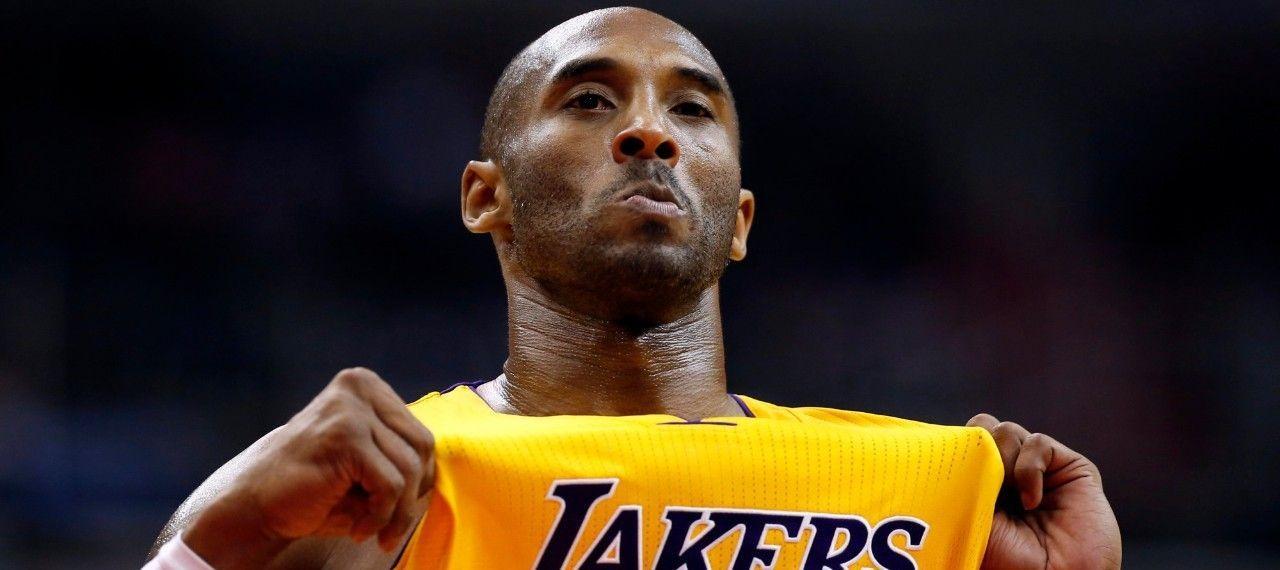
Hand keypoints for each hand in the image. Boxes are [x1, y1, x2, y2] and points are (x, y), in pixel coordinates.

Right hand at [185, 368, 434, 568]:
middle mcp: (358, 387)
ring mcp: (351, 409)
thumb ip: (398, 451)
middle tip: (389, 526)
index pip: (420, 432)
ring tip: (370, 528)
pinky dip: (381, 515)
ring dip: (396, 511)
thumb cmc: (314, 488)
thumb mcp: (365, 459)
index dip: (419, 475)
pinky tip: (358, 527)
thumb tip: (445, 467)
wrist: (254, 505)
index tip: (402, 506)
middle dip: (412, 493)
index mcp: (365, 385)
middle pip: (422, 446)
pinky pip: (392, 484)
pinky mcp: (346, 436)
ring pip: (410, 468)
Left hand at [967, 414, 1120, 569]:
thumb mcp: (970, 514)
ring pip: (1006, 431)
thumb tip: (956, 442)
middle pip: (982, 428)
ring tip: (1007, 498)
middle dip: (979, 449)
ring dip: (1002, 460)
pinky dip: (1030, 468)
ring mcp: (1038, 470)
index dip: (957, 449)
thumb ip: (964, 477)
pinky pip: (1038, 442)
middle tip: (982, 484)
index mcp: (980, 483)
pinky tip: (1030, 501)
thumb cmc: (1005, 559)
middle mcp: (1008, 474)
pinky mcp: (1070, 468)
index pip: (962, 442)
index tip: (954, 471)